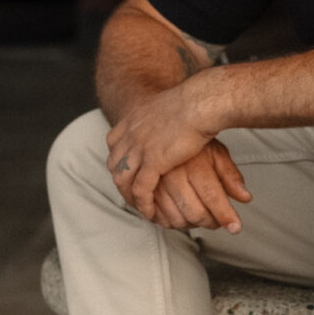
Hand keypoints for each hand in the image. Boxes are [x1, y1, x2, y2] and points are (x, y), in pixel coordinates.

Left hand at [106, 83, 239, 222]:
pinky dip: (143, 203)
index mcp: (132, 119)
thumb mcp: (167, 107)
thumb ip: (160, 119)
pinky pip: (141, 189)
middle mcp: (129, 134)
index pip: (114, 144)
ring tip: (140, 207)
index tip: (128, 171)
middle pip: (115, 164)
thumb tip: (169, 125)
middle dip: (121, 182)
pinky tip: (150, 212)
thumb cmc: (195, 102)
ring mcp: (138, 148)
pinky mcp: (152, 162)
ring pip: (123, 180)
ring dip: (129, 197)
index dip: (120, 160)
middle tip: (132, 195)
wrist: (199, 102)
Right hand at [150, 144, 252, 233]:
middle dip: (211, 223)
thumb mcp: (216, 152)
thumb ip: (230, 175)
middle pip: (195, 213)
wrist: (158, 130)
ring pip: (177, 220)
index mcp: (193, 164)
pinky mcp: (142, 191)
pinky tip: (182, 215)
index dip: (225, 216)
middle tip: (218, 220)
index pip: (212, 196)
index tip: (235, 227)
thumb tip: (245, 198)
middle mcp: (173, 175)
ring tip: (201, 217)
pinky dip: (172, 223)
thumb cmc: (191, 143)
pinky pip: (158, 218)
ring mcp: (155, 184)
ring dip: (193, 225)